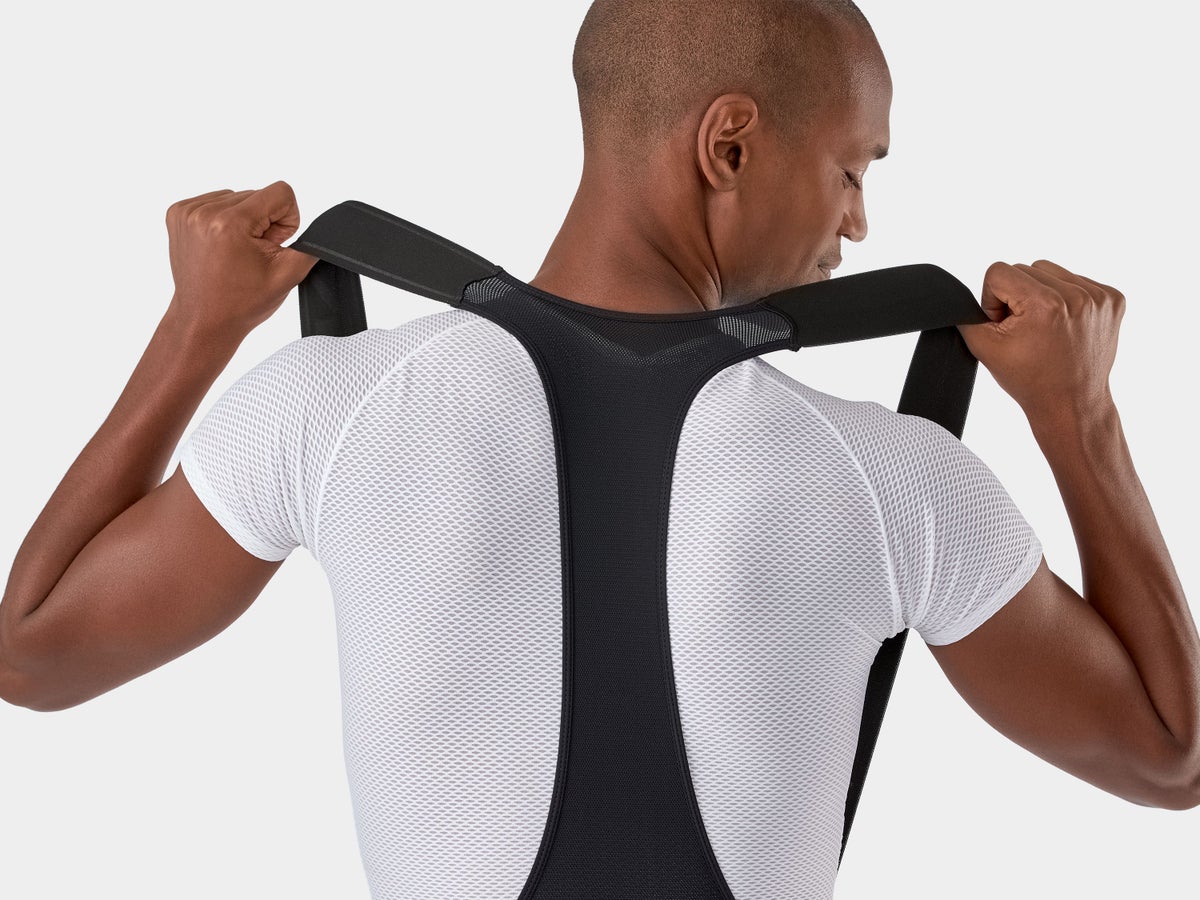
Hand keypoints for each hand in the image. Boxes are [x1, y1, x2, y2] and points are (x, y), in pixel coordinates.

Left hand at [164, 180, 319, 340]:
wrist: (205, 319)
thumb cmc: (241, 302)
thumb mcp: (288, 275)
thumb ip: (311, 246)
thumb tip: (323, 231)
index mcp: (231, 223)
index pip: (280, 192)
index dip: (286, 220)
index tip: (273, 244)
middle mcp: (205, 212)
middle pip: (257, 194)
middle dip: (264, 222)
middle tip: (254, 253)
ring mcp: (187, 212)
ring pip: (237, 197)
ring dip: (244, 220)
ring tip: (237, 251)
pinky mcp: (178, 213)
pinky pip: (215, 201)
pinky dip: (224, 220)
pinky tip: (222, 244)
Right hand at [956, 259, 1125, 422]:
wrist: (1070, 402)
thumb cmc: (1030, 380)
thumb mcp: (983, 348)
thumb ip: (967, 315)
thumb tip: (966, 297)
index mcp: (1044, 303)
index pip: (999, 271)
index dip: (992, 300)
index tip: (1005, 325)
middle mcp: (1076, 295)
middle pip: (1026, 268)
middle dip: (1017, 296)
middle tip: (1025, 329)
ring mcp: (1099, 296)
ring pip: (1051, 272)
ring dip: (1042, 293)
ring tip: (1045, 326)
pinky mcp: (1113, 299)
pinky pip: (1076, 280)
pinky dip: (1066, 299)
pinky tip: (1065, 324)